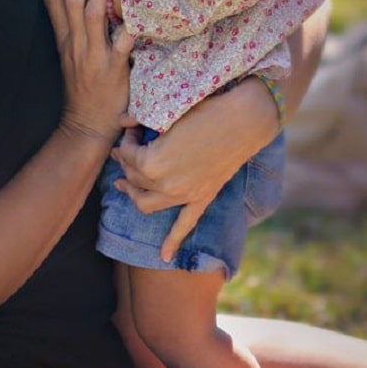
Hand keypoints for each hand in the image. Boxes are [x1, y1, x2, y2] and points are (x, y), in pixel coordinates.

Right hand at [44, 0, 132, 144]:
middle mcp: (75, 43)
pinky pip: (120, 42)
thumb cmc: (82, 86)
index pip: (52, 0)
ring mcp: (93, 55)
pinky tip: (138, 6)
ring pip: (91, 13)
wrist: (85, 125)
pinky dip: (128, 24)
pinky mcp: (113, 69)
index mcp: (63, 39)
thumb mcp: (70, 54)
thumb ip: (74, 28)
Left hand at [112, 79, 281, 259]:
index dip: (127, 141)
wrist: (244, 120)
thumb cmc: (206, 111)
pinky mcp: (202, 197)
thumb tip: (122, 122)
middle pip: (134, 178)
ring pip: (147, 204)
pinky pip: (185, 224)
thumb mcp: (169, 113)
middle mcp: (165, 184)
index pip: (128, 155)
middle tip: (129, 147)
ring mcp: (185, 195)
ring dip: (134, 195)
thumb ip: (141, 119)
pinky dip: (173, 241)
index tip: (132, 130)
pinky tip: (164, 256)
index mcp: (152, 162)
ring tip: (124, 185)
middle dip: (128, 161)